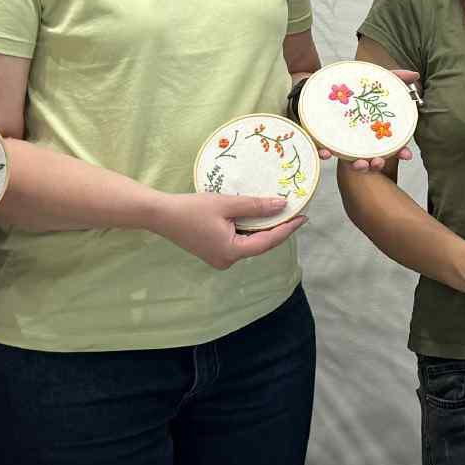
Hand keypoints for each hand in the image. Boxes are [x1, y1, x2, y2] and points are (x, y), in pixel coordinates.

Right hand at [155, 193, 305, 269]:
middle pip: (260, 245)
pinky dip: (248, 230)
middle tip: (294, 212)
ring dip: (262, 229)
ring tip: (279, 213)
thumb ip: (256, 207)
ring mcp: (219, 258)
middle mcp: (227, 260)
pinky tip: (256, 217)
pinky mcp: (213, 252)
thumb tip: (282, 205)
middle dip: (277, 229)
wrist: (161, 215)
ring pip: (249, 244)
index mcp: (232, 252)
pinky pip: (238, 242)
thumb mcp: (227, 204)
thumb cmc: (191, 209)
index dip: (287, 229)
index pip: (268, 242)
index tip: (303, 217)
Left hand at [314, 70, 418, 169]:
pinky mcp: (323, 138)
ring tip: (360, 163)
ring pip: (351, 161)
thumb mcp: (376, 81)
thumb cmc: (354, 88)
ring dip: (358, 166)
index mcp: (374, 131)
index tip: (407, 155)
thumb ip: (395, 78)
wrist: (324, 84)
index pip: (390, 146)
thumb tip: (415, 75)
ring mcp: (342, 141)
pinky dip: (324, 153)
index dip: (400, 152)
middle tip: (379, 162)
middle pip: (372, 158)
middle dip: (377, 164)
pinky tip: (326, 153)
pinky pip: (324, 150)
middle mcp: (360, 140)